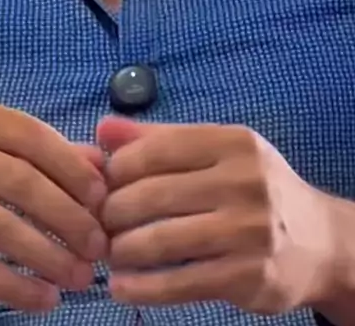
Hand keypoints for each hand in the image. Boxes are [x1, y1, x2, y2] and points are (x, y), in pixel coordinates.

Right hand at [0, 97, 107, 311]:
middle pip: (22, 184)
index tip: (103, 198)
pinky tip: (44, 299)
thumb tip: (99, 165)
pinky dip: (15, 287)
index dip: (72, 169)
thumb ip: (35, 146)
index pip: (32, 137)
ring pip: (3, 229)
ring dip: (50, 257)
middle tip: (99, 245)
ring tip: (81, 277)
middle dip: (69, 218)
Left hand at [98, 117, 335, 313]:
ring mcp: (247, 231)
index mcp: (232, 143)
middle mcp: (243, 181)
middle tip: (98, 223)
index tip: (102, 184)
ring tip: (109, 252)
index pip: (156, 149)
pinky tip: (122, 287)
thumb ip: (158, 139)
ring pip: (160, 240)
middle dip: (113, 212)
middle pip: (152, 195)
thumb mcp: (217, 151)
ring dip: (121, 250)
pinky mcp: (247, 277)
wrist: (319, 243)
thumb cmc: (255, 188)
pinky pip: (179, 283)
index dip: (117, 168)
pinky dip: (141, 287)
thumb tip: (102, 129)